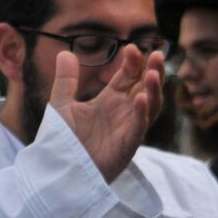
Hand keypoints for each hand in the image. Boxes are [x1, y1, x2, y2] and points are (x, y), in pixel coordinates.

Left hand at [48, 45, 163, 182]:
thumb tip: (65, 52)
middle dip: (152, 71)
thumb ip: (66, 81)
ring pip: (150, 106)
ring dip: (153, 90)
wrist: (61, 169)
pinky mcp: (127, 145)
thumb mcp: (61, 105)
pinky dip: (142, 113)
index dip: (132, 63)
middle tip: (156, 54)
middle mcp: (124, 111)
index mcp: (111, 100)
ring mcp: (128, 127)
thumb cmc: (65, 139)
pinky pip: (139, 127)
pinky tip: (140, 99)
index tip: (130, 48)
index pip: (128, 76)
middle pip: (146, 87)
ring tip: (152, 73)